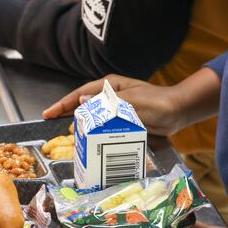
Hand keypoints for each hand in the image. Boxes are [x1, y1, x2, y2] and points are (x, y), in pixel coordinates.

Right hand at [43, 74, 184, 135]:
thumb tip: (82, 100)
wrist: (178, 112)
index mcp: (110, 86)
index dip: (63, 104)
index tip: (48, 113)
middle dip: (68, 114)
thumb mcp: (133, 102)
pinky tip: (90, 141)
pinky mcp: (123, 120)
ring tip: (69, 137)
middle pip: (83, 105)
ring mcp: (116, 108)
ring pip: (92, 117)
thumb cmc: (158, 103)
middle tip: (51, 127)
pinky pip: (104, 126)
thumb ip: (109, 103)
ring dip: (81, 125)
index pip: (81, 94)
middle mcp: (111, 96)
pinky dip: (95, 132)